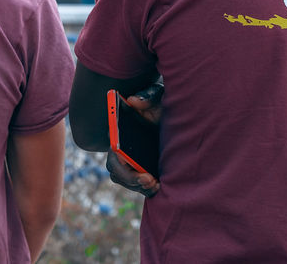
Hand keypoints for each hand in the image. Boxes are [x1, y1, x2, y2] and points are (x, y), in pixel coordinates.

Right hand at [105, 80, 163, 197]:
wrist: (172, 116)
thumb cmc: (160, 105)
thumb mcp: (157, 98)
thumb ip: (147, 97)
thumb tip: (134, 100)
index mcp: (119, 133)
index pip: (114, 152)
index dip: (123, 164)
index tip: (139, 170)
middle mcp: (121, 149)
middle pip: (117, 172)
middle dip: (131, 180)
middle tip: (150, 181)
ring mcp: (130, 161)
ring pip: (127, 181)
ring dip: (139, 187)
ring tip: (156, 185)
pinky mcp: (142, 170)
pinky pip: (138, 185)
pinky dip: (147, 189)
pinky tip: (159, 186)